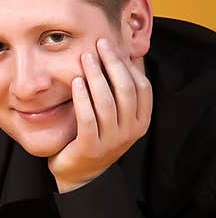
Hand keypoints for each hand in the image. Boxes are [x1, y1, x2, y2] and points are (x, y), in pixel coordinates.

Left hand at [48, 38, 151, 192]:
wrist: (78, 174)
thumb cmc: (94, 136)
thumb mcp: (113, 115)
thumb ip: (119, 92)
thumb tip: (125, 55)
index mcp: (141, 121)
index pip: (141, 87)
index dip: (127, 64)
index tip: (112, 45)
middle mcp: (131, 132)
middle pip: (125, 90)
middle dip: (112, 64)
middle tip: (99, 44)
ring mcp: (112, 141)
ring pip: (107, 102)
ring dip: (96, 76)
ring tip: (85, 57)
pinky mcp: (91, 147)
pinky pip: (88, 118)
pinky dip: (83, 98)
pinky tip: (75, 81)